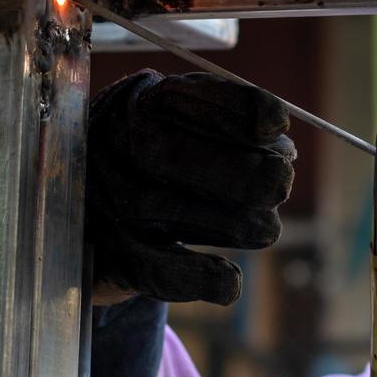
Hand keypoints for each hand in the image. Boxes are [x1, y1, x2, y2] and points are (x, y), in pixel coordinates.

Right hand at [85, 69, 294, 305]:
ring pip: (160, 210)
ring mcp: (102, 201)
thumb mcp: (183, 124)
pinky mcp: (107, 255)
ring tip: (268, 228)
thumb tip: (280, 145)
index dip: (235, 107)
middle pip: (167, 154)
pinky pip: (149, 268)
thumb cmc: (160, 157)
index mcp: (136, 103)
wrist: (93, 208)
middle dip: (238, 170)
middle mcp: (110, 146)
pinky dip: (196, 277)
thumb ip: (228, 124)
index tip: (279, 125)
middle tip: (283, 183)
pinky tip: (231, 281)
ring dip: (229, 223)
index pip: (182, 95)